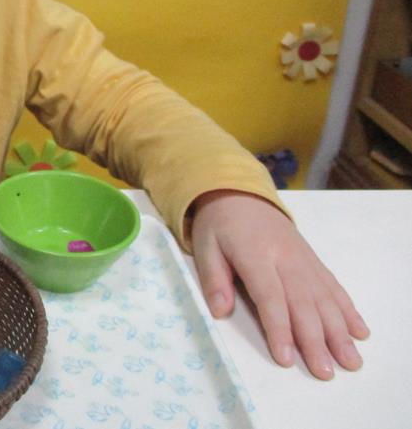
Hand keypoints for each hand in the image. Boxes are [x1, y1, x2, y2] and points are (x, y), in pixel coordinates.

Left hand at [190, 190, 368, 379]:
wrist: (241, 193)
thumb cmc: (218, 225)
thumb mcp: (205, 246)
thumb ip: (214, 279)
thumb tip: (219, 312)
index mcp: (255, 254)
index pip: (270, 296)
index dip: (280, 328)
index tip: (287, 358)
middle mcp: (286, 258)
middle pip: (303, 303)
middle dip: (315, 340)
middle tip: (325, 372)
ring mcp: (304, 259)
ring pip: (324, 298)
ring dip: (339, 331)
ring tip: (350, 360)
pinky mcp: (313, 260)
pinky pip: (333, 287)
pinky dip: (347, 310)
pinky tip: (359, 331)